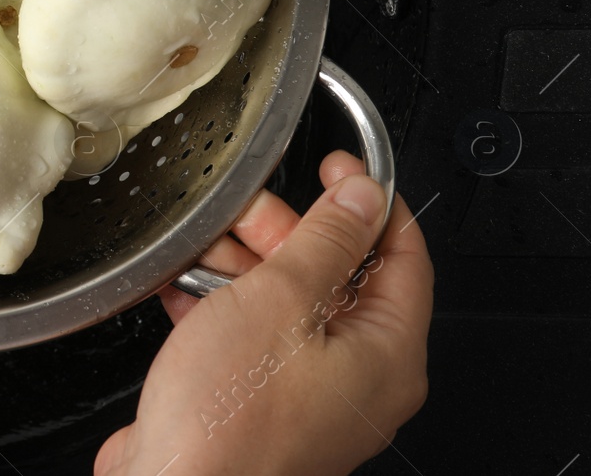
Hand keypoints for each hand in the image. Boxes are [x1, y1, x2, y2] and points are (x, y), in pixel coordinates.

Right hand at [95, 151, 432, 475]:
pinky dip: (224, 308)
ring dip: (245, 268)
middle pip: (341, 278)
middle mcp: (360, 381)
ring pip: (290, 306)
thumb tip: (364, 198)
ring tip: (202, 252)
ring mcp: (310, 396)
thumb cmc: (229, 422)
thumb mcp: (280, 300)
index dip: (372, 203)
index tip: (339, 168)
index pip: (405, 256)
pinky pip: (255, 339)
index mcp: (387, 355)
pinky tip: (186, 291)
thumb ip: (326, 241)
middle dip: (288, 235)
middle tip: (248, 210)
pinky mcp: (262, 406)